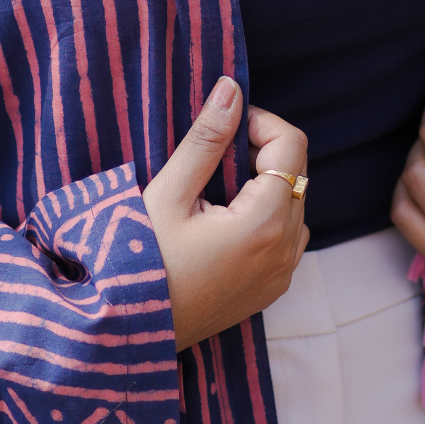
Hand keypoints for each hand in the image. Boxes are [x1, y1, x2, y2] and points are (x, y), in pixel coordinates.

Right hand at [142, 77, 308, 350]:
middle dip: (260, 153)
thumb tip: (231, 88)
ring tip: (214, 190)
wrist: (129, 334)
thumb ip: (206, 139)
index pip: (291, 145)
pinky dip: (265, 216)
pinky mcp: (271, 289)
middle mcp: (285, 251)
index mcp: (266, 223)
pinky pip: (286, 236)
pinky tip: (221, 220)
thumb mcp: (169, 193)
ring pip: (293, 204)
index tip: (223, 125)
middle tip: (211, 157)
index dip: (260, 122)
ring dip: (264, 185)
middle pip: (295, 173)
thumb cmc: (141, 262)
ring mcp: (282, 274)